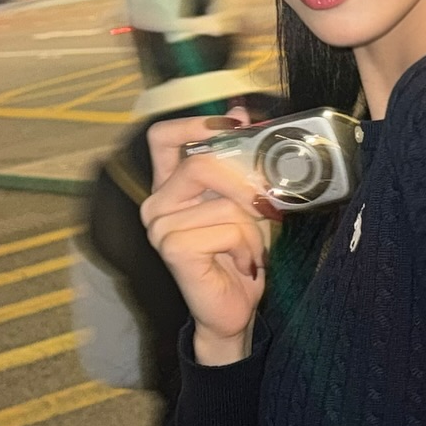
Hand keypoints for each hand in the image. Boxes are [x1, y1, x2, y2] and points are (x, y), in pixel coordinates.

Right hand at [142, 111, 270, 363]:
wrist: (234, 311)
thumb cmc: (239, 256)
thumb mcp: (245, 203)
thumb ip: (239, 164)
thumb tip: (242, 114)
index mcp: (170, 186)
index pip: (163, 136)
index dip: (196, 124)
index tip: (234, 125)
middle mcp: (157, 203)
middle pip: (200, 164)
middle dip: (245, 182)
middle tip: (268, 202)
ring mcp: (160, 227)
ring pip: (224, 202)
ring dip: (254, 227)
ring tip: (252, 249)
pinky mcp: (173, 248)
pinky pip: (227, 228)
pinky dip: (248, 246)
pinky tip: (244, 264)